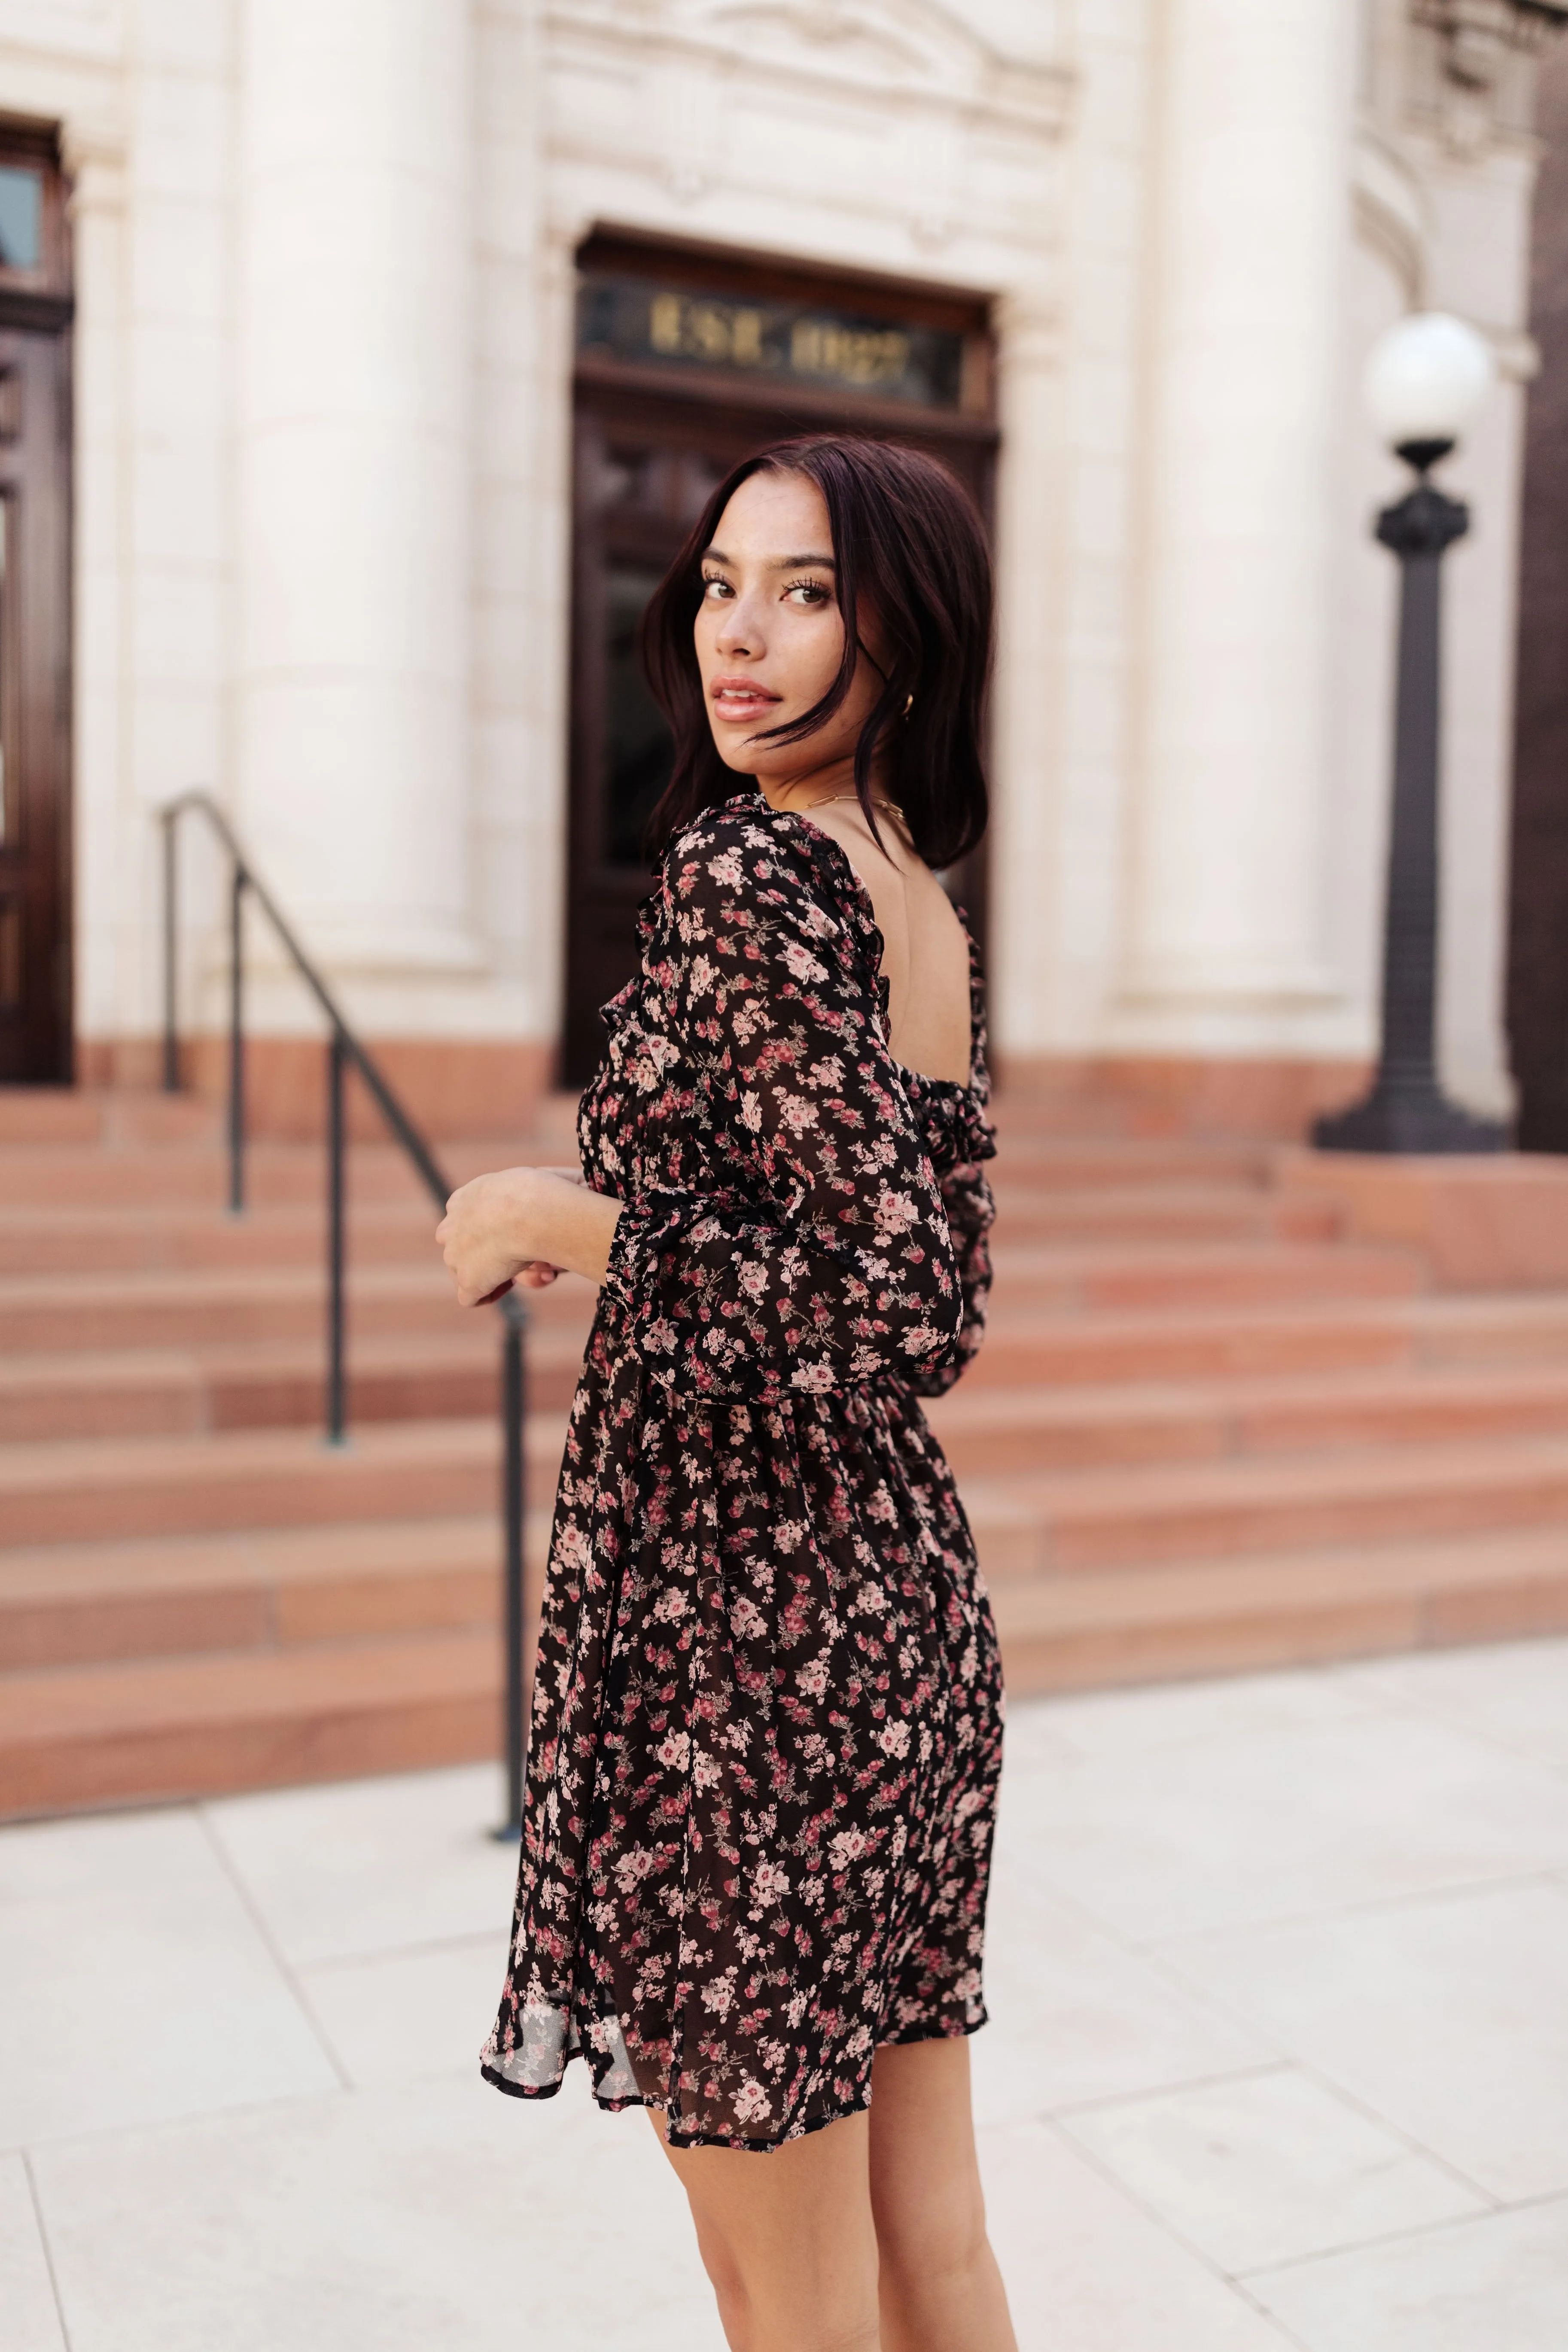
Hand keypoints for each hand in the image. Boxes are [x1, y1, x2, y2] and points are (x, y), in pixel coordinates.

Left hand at [436, 1164, 619, 1303]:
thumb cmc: (538, 1191)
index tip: (512, 1235)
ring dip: (492, 1274)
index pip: (466, 1221)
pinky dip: (489, 1295)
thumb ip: (535, 1189)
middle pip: (461, 1247)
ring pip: (465, 1271)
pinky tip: (508, 1286)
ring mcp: (455, 1257)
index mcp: (461, 1200)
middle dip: (485, 1255)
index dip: (489, 1231)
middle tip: (517, 1256)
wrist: (527, 1211)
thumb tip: (571, 1189)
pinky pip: (470, 1298)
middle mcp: (450, 1228)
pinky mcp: (467, 1282)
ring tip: (526, 1270)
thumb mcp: (534, 1180)